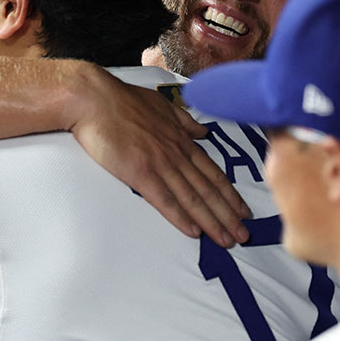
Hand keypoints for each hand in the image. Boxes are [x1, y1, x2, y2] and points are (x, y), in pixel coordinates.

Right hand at [68, 66, 250, 247]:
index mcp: (181, 140)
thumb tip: (203, 131)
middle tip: (243, 236)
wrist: (95, 100)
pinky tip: (194, 232)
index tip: (244, 211)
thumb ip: (184, 121)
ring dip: (211, 221)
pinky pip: (164, 200)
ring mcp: (160, 164)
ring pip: (192, 198)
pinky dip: (181, 217)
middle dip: (228, 214)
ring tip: (227, 240)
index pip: (212, 172)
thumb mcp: (162, 105)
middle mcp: (176, 154)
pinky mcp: (140, 173)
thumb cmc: (124, 100)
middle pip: (207, 189)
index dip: (230, 194)